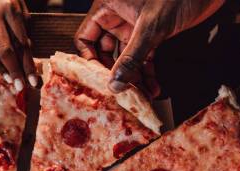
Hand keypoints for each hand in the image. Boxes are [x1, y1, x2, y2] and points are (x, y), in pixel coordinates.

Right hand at [0, 0, 35, 90]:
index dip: (27, 64)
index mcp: (11, 8)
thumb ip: (23, 32)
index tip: (32, 81)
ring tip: (7, 78)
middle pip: (4, 49)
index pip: (21, 43)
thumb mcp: (21, 10)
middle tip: (19, 86)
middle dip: (13, 71)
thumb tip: (26, 62)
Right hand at [75, 0, 223, 95]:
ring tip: (140, 94)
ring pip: (125, 57)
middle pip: (104, 51)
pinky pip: (143, 57)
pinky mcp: (152, 33)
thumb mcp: (150, 28)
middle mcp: (118, 16)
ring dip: (133, 77)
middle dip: (114, 73)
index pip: (85, 37)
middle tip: (120, 90)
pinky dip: (148, 72)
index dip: (90, 60)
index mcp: (108, 6)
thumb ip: (131, 58)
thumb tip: (115, 84)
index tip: (100, 79)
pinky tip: (154, 87)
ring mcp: (135, 26)